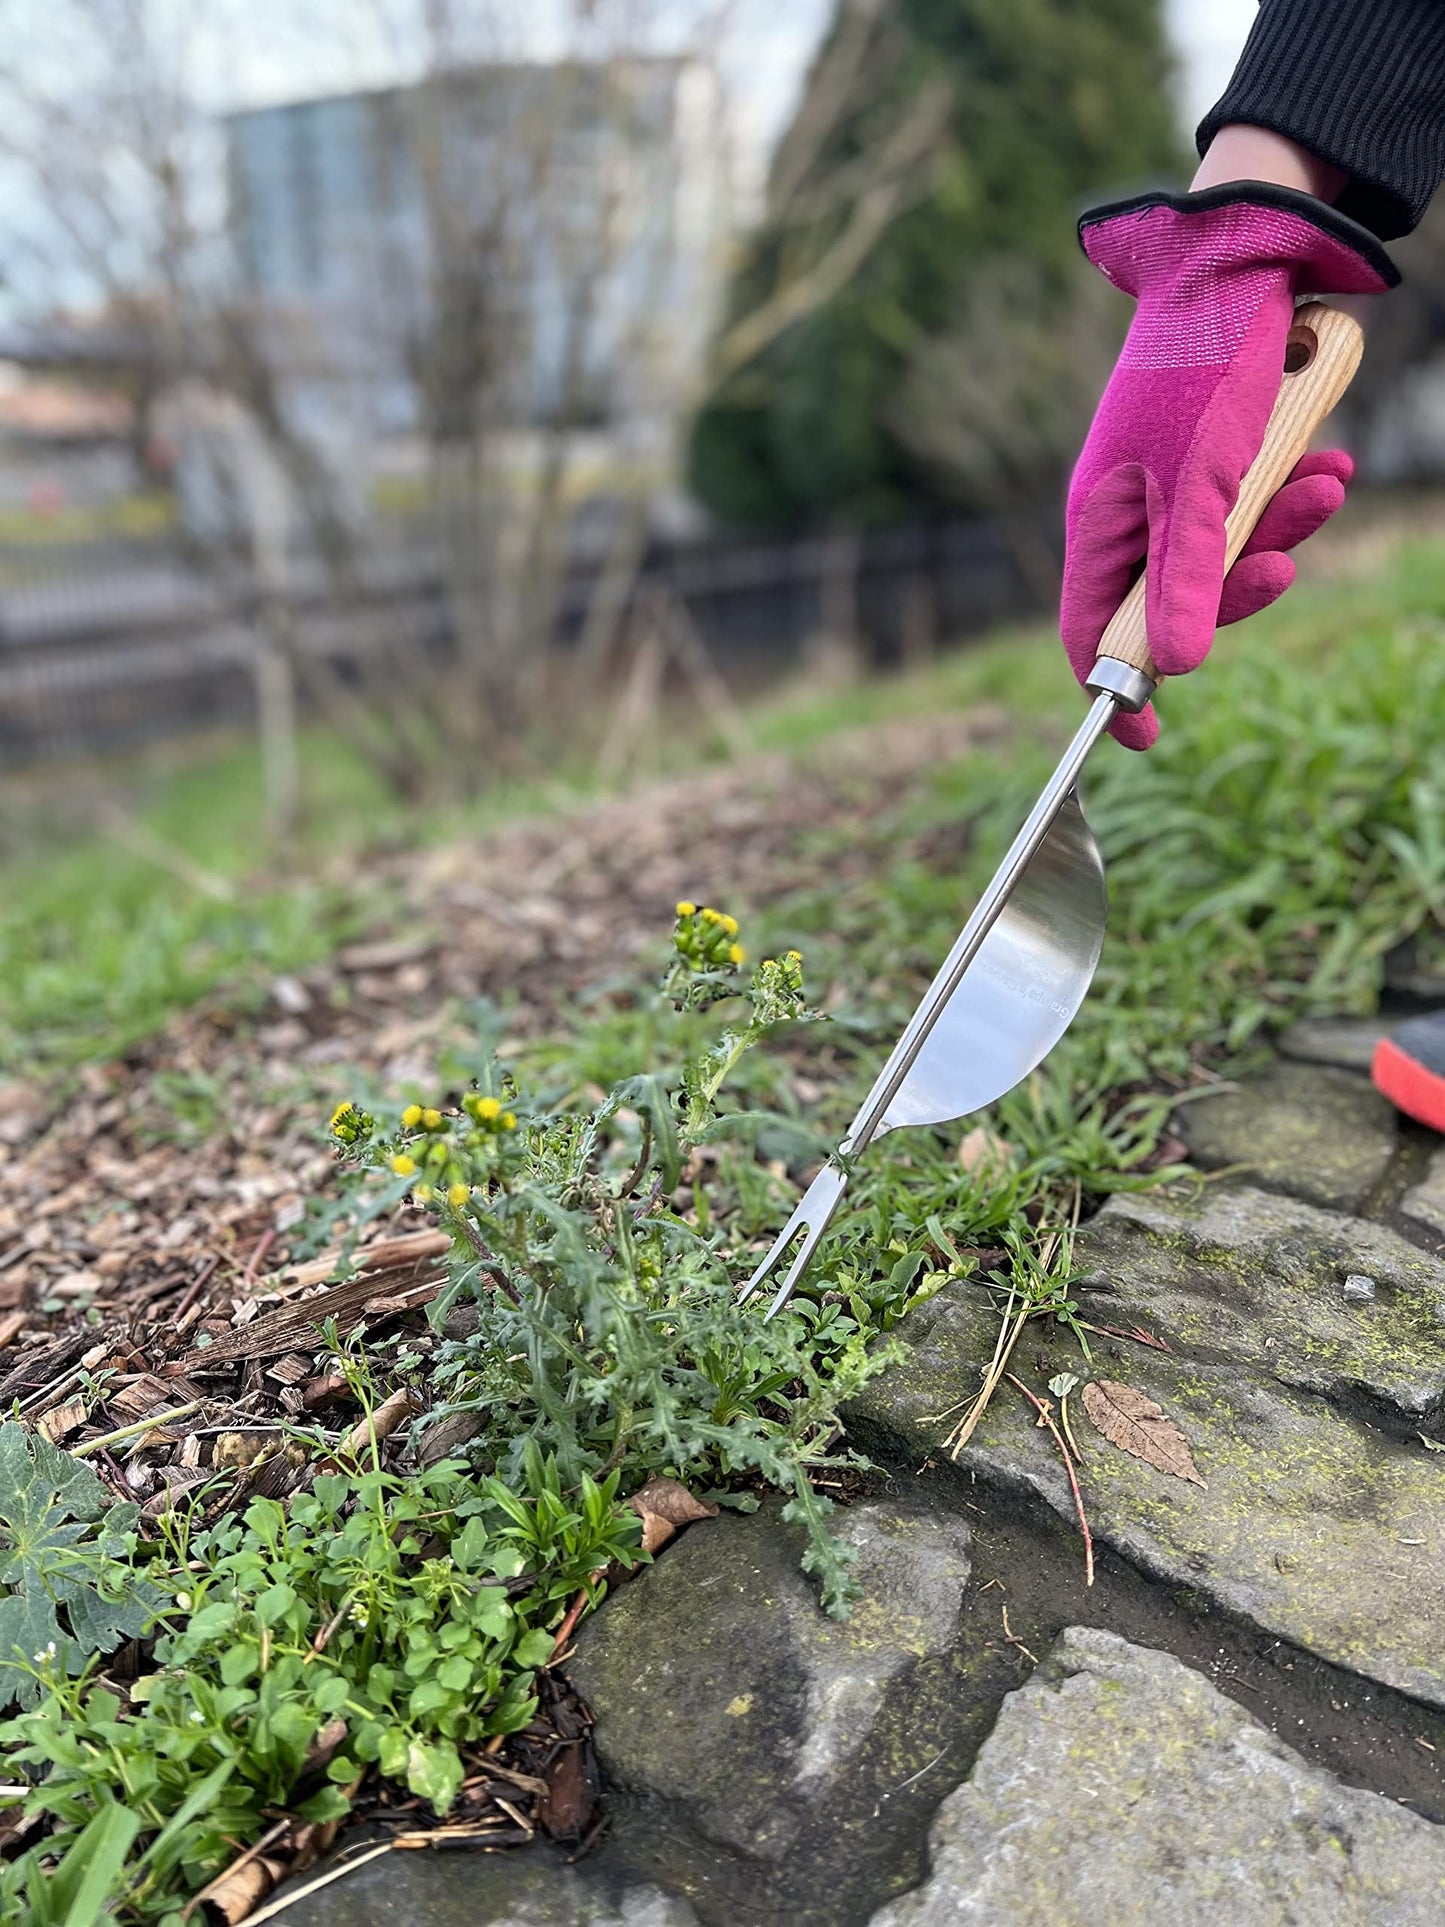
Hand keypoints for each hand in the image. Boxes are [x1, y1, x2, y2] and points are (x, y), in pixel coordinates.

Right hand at [1061, 186, 1391, 748]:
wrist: (1246, 257)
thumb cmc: (1203, 370)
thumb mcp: (1198, 487)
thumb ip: (1186, 582)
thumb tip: (1174, 673)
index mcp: (1099, 523)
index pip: (1090, 631)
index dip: (1115, 688)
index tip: (1147, 739)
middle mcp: (1131, 512)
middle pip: (1174, 601)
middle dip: (1238, 589)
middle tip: (1284, 568)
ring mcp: (1174, 487)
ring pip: (1226, 554)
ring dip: (1284, 529)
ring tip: (1328, 487)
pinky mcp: (1219, 459)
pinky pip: (1255, 507)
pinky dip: (1296, 493)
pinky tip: (1330, 464)